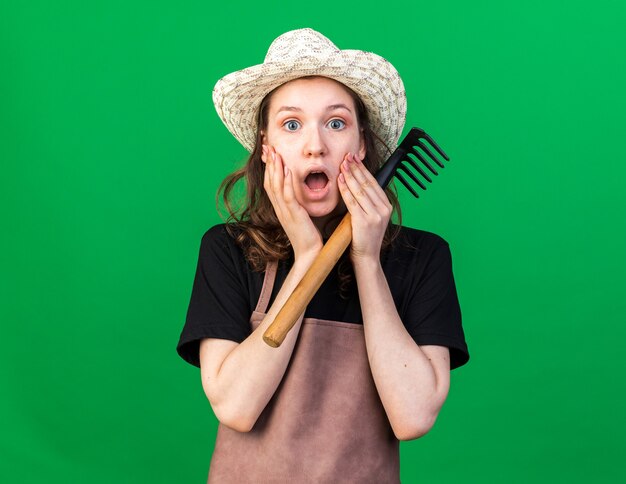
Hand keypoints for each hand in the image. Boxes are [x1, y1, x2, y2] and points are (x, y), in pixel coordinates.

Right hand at [262, 145, 322, 260]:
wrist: (310, 253)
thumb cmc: (307, 236)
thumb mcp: (299, 216)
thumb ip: (296, 204)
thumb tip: (297, 192)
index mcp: (280, 208)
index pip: (270, 184)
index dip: (268, 167)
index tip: (268, 153)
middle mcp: (279, 208)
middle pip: (269, 182)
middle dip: (269, 163)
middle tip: (267, 146)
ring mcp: (285, 212)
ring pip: (276, 186)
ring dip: (275, 168)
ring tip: (275, 152)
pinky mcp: (294, 215)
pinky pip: (288, 196)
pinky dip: (286, 182)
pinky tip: (287, 170)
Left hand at [338, 152, 391, 262]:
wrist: (367, 258)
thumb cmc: (365, 238)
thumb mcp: (371, 217)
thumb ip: (368, 203)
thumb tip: (358, 185)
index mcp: (386, 206)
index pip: (373, 182)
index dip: (363, 169)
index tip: (354, 158)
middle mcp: (383, 209)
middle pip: (367, 183)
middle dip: (356, 168)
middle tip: (347, 156)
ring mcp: (375, 215)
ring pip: (360, 190)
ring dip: (350, 175)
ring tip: (342, 164)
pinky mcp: (364, 220)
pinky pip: (352, 201)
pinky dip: (345, 189)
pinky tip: (339, 180)